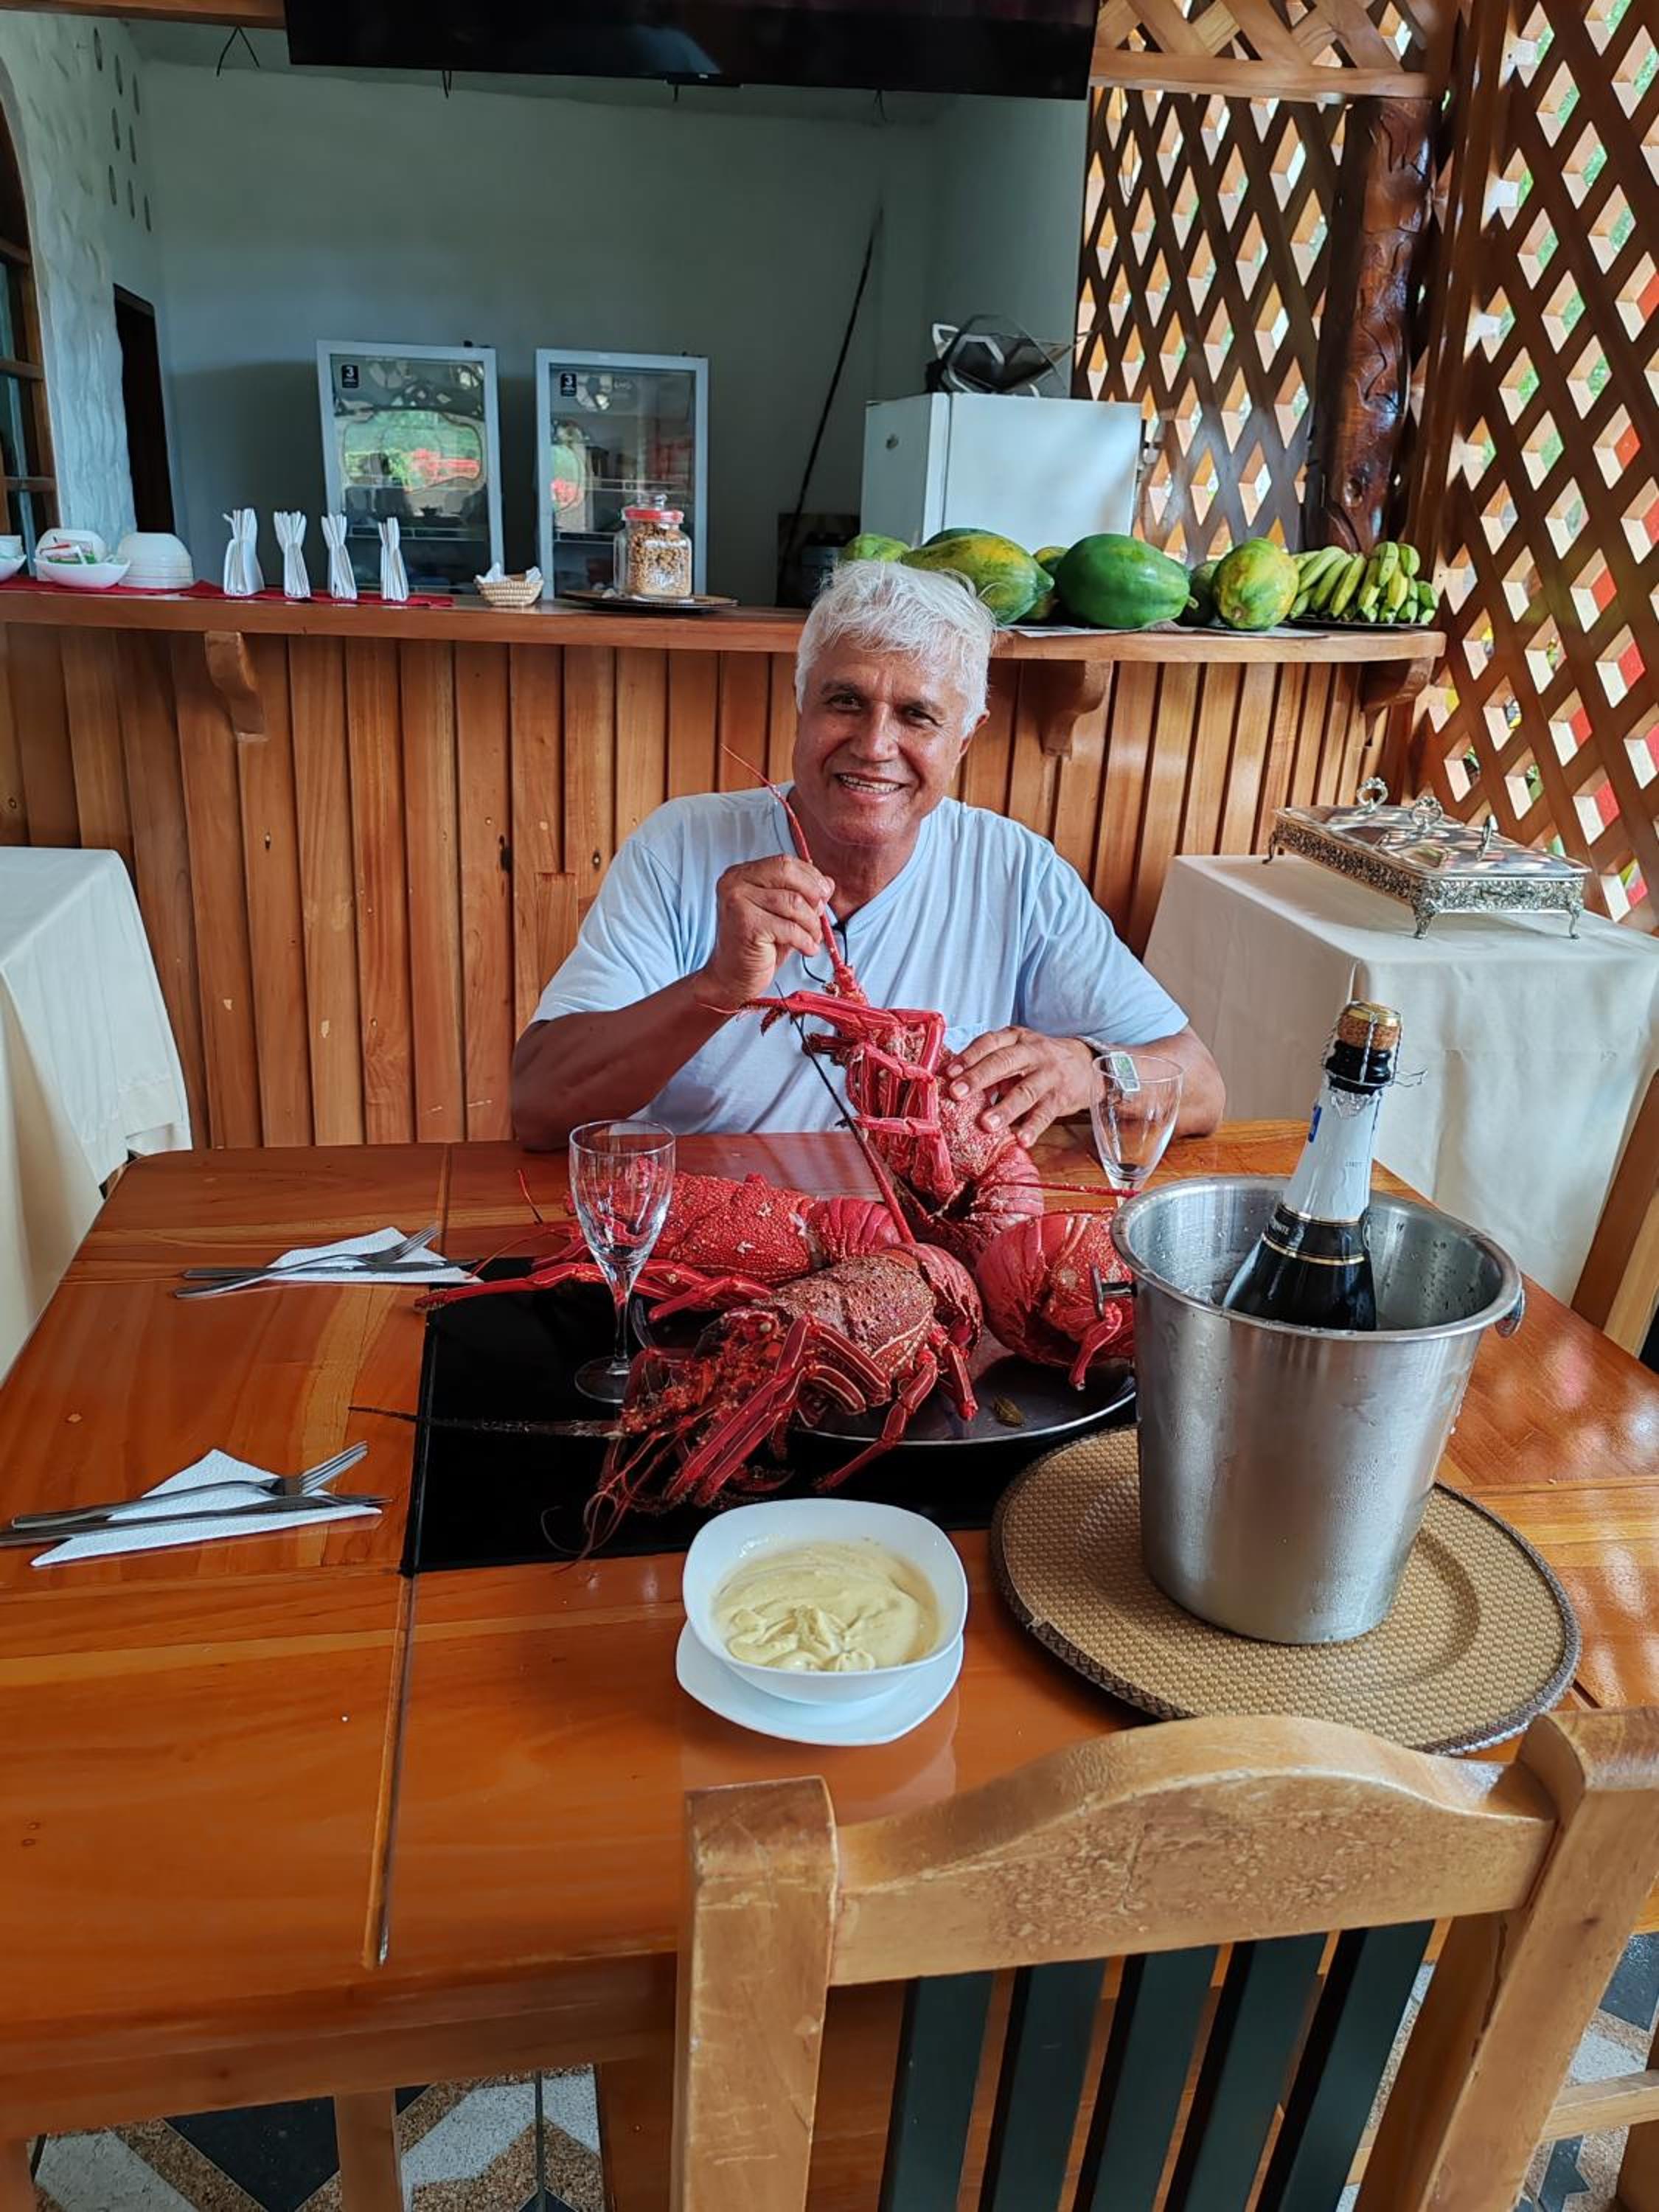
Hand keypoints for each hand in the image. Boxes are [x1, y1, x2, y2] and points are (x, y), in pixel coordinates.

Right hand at [692, 856, 833, 1011]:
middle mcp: (735, 882)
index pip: (784, 862)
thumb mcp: (784, 915)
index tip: (824, 894)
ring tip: (813, 937)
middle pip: (787, 872)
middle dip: (812, 894)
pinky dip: (805, 940)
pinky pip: (789, 927)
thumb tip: (828, 883)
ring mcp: (737, 902)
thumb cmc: (759, 946)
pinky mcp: (745, 924)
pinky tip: (807, 949)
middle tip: (820, 914)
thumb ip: (803, 895)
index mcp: (741, 874)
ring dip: (811, 923)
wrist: (733, 977)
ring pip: (792, 902)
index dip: (810, 877)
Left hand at [943, 1028, 1098, 1147]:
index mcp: (1015, 1038)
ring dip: (1004, 1109)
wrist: (1085, 1064)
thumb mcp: (1015, 1052)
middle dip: (979, 1078)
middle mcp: (1032, 1052)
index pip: (989, 1043)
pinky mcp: (1060, 1097)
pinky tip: (1022, 1140)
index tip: (949, 1073)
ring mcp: (1048, 1075)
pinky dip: (1033, 1128)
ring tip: (986, 1124)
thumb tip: (950, 1084)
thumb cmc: (1038, 1061)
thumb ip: (988, 1064)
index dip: (968, 1057)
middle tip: (957, 1094)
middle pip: (1003, 1062)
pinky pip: (1045, 1113)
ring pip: (1024, 1091)